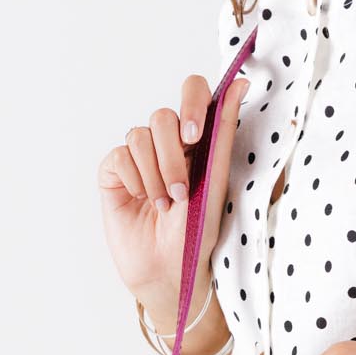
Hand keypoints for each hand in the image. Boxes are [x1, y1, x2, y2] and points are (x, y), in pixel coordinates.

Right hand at [97, 72, 250, 303]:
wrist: (168, 270)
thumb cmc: (197, 231)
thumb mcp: (216, 181)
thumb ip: (224, 132)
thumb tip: (241, 83)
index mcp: (197, 140)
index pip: (193, 92)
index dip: (192, 103)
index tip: (194, 135)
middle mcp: (167, 143)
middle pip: (164, 116)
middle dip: (173, 157)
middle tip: (181, 191)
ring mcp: (138, 156)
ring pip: (140, 135)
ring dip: (155, 174)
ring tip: (164, 204)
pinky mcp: (114, 171)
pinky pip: (120, 155)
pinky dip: (134, 179)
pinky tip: (141, 201)